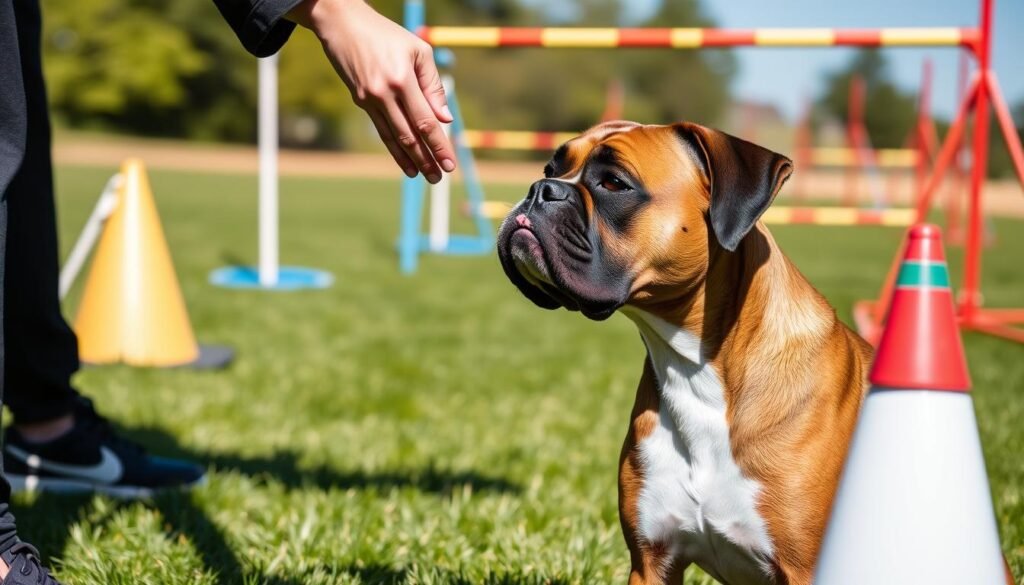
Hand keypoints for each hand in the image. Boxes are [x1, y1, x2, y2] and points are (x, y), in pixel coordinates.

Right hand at [289, 0, 455, 182]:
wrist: (343, 25)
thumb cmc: (387, 35)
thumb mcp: (419, 51)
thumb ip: (433, 86)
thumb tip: (445, 119)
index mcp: (402, 79)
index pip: (426, 121)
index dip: (439, 145)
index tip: (451, 163)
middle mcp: (385, 93)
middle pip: (411, 135)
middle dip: (428, 159)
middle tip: (441, 177)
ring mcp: (370, 100)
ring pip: (395, 137)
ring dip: (413, 160)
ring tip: (427, 176)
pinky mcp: (361, 102)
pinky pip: (382, 131)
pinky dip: (395, 150)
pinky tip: (406, 163)